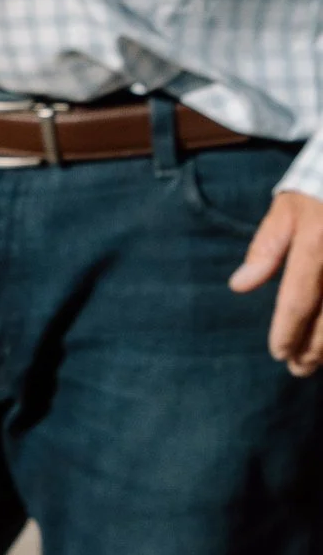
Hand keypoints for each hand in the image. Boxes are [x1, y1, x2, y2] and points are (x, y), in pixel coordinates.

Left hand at [229, 189, 322, 376]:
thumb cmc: (321, 185)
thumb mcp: (289, 207)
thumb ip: (267, 248)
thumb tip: (241, 286)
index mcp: (316, 246)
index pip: (298, 303)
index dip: (287, 334)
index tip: (278, 354)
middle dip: (313, 350)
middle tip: (298, 369)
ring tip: (318, 361)